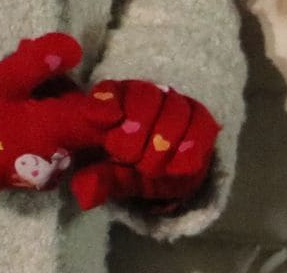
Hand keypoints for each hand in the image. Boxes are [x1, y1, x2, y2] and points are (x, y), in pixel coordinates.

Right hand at [0, 33, 122, 198]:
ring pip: (73, 139)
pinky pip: (56, 151)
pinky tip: (24, 114)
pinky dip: (49, 131)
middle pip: (90, 128)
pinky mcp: (34, 181)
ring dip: (61, 116)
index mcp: (54, 130)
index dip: (110, 102)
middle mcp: (58, 159)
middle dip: (75, 101)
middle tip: (47, 82)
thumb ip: (39, 62)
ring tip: (29, 97)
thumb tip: (76, 49)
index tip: (100, 86)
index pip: (106, 121)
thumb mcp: (0, 78)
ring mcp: (46, 176)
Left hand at [69, 78, 218, 211]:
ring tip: (151, 170)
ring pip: (175, 109)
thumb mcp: (110, 178)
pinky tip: (176, 169)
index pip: (108, 91)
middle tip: (130, 158)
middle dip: (137, 130)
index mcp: (113, 101)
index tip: (108, 122)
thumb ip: (99, 182)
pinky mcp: (200, 117)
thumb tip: (85, 195)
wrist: (165, 173)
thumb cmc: (129, 167)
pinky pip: (201, 123)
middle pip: (144, 96)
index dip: (106, 102)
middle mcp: (144, 93)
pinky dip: (190, 147)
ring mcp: (174, 102)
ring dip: (163, 144)